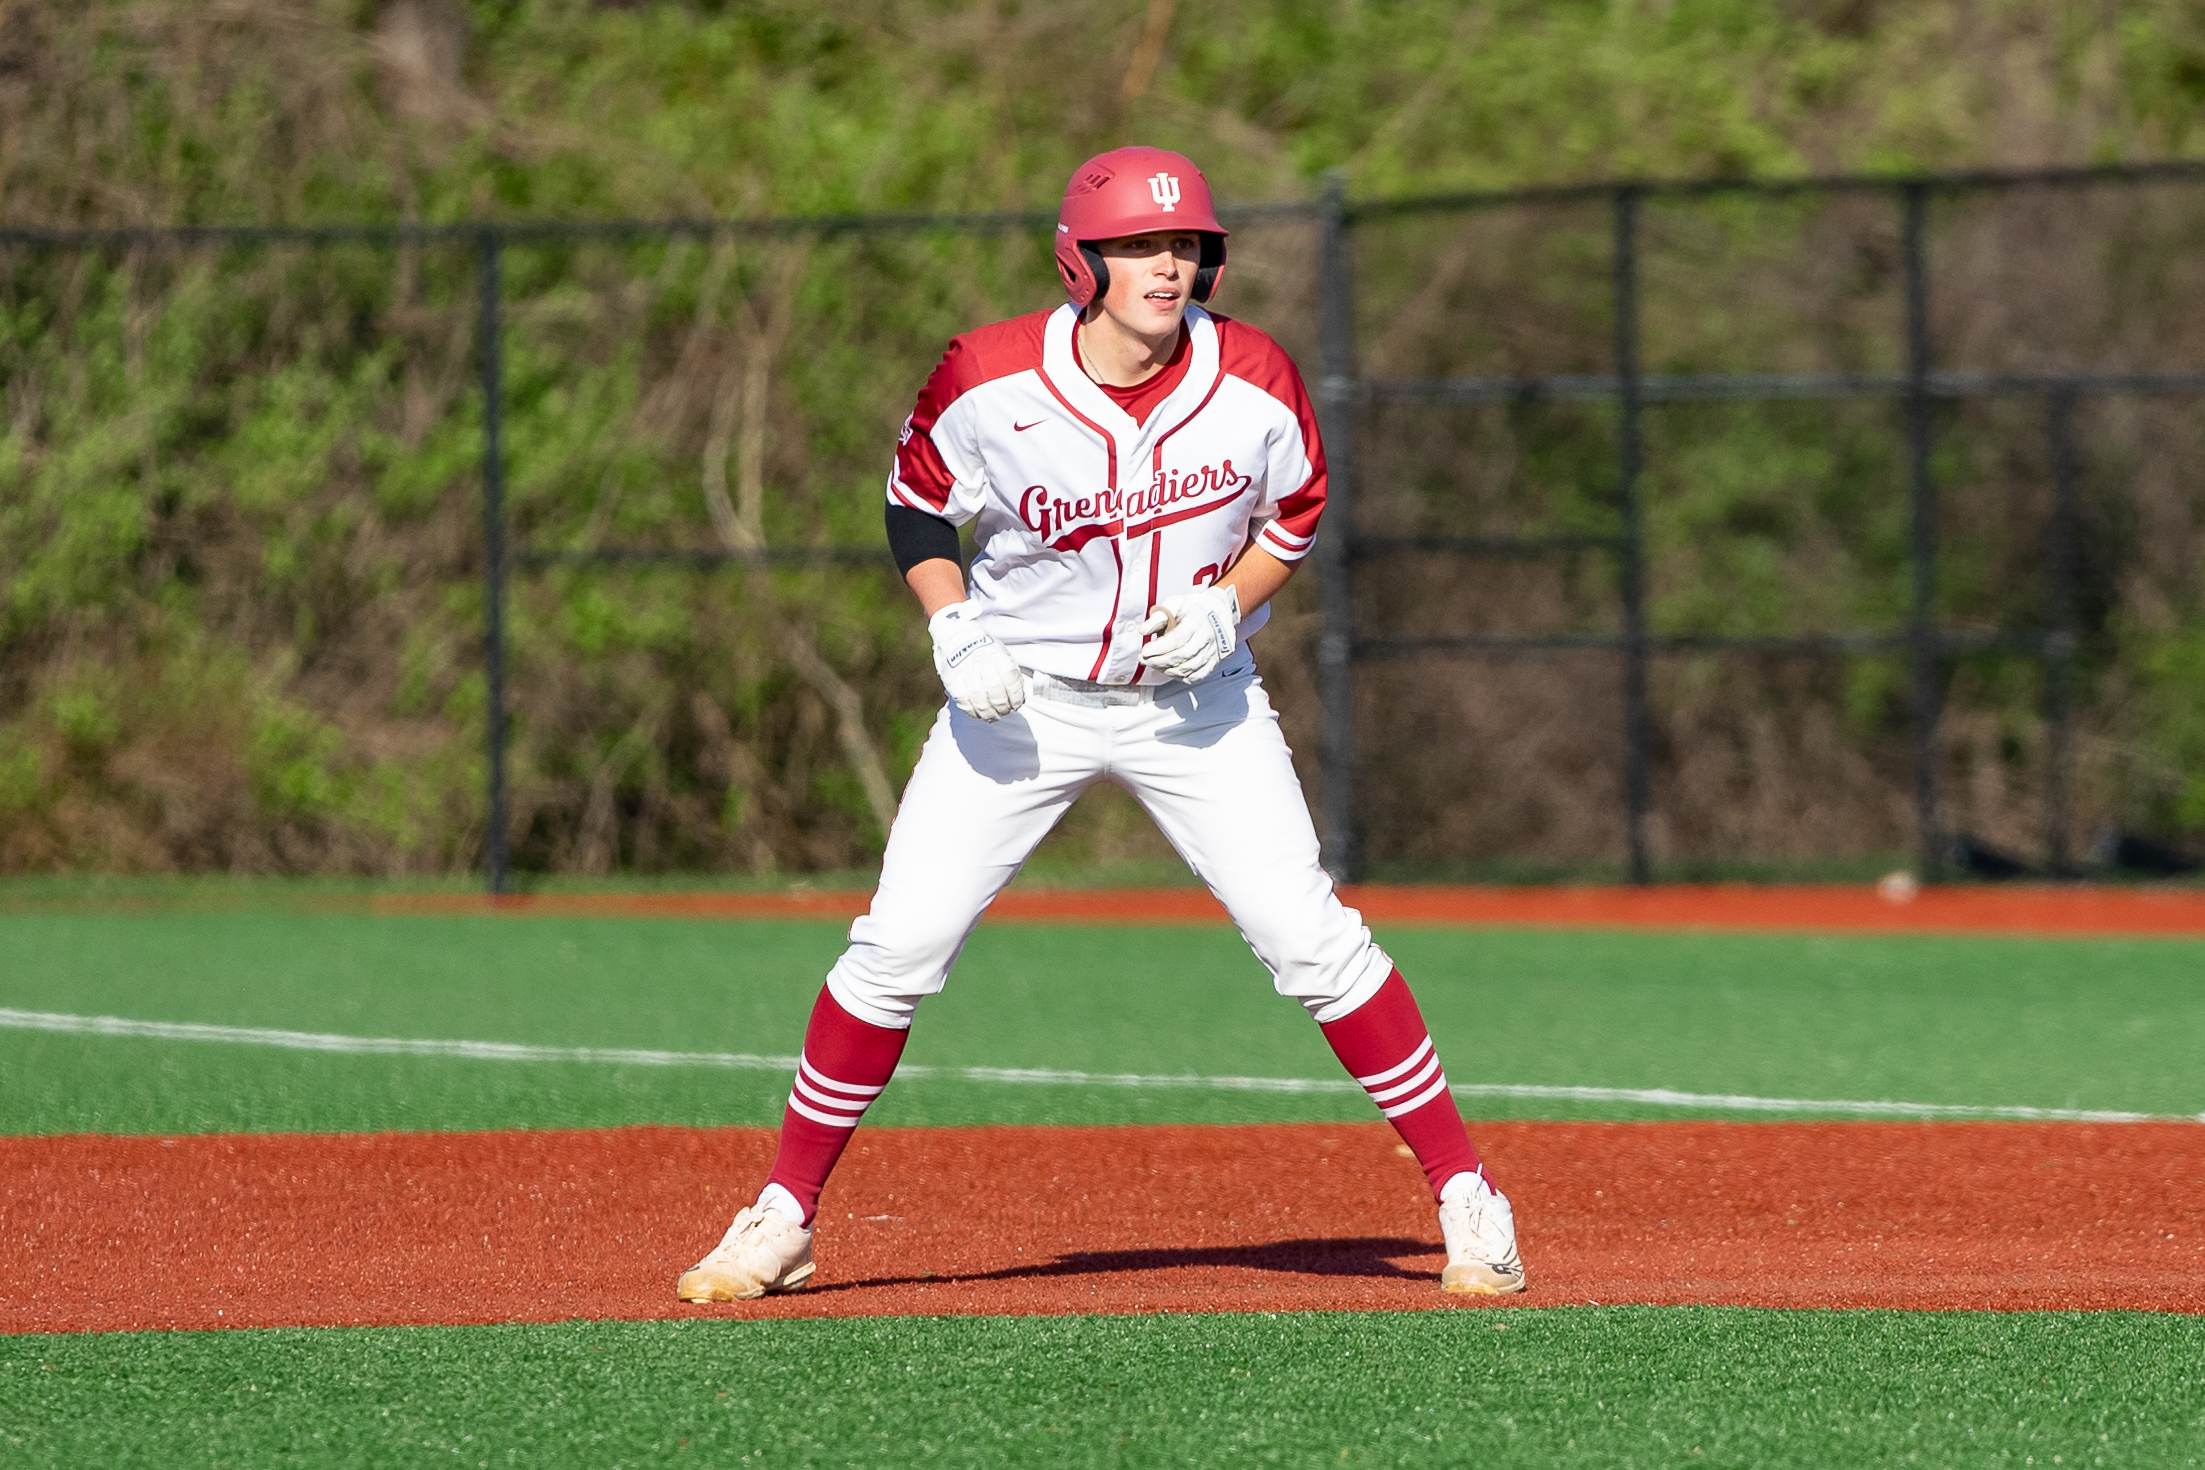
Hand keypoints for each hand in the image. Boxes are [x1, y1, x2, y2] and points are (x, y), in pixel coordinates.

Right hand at [928, 602, 1025, 720]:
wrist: (956, 634)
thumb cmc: (984, 649)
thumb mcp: (1002, 653)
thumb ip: (1011, 674)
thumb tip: (1019, 698)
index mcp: (998, 654)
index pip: (1011, 680)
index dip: (1016, 696)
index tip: (1017, 704)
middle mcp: (982, 662)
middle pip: (996, 692)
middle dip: (1003, 708)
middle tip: (1005, 712)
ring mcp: (966, 672)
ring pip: (980, 701)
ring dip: (989, 713)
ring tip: (993, 716)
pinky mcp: (952, 680)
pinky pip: (964, 702)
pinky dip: (973, 712)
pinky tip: (978, 714)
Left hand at [1139, 583, 1239, 683]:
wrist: (1218, 612)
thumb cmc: (1193, 609)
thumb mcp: (1175, 604)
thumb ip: (1158, 617)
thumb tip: (1143, 631)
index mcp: (1197, 622)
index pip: (1177, 639)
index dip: (1159, 648)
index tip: (1145, 651)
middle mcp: (1206, 638)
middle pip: (1182, 656)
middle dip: (1159, 661)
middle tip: (1144, 659)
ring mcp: (1211, 652)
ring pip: (1188, 668)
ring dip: (1167, 670)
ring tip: (1153, 664)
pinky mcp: (1213, 662)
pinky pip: (1197, 676)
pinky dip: (1181, 677)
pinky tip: (1169, 670)